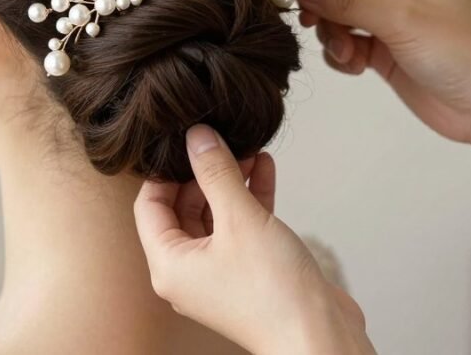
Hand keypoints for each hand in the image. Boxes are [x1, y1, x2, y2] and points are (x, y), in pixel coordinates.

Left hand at [134, 125, 373, 354]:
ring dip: (230, 182)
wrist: (320, 337)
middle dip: (203, 172)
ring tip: (246, 148)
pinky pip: (241, 227)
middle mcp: (188, 272)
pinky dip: (250, 198)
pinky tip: (264, 168)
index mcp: (169, 265)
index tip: (183, 143)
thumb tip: (197, 136)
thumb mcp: (239, 218)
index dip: (165, 171)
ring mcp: (219, 273)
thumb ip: (216, 173)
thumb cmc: (273, 293)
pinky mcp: (249, 272)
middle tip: (219, 140)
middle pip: (182, 208)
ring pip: (216, 216)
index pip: (149, 206)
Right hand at [294, 0, 470, 144]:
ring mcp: (390, 18)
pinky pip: (346, 42)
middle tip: (310, 24)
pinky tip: (355, 68)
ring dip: (332, 35)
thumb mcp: (401, 22)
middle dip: (324, 6)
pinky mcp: (384, 49)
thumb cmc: (463, 54)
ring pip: (338, 15)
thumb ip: (347, 2)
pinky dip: (341, 54)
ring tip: (345, 56)